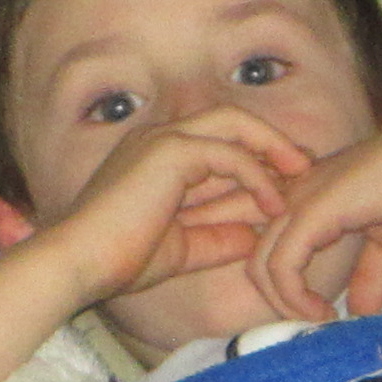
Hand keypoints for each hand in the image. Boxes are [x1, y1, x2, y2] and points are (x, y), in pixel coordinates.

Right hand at [39, 107, 312, 306]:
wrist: (77, 262)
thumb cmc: (117, 260)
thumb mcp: (181, 249)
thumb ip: (216, 238)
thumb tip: (254, 238)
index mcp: (156, 155)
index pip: (218, 140)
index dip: (256, 156)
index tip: (285, 181)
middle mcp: (159, 138)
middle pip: (232, 119)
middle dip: (272, 139)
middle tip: (304, 166)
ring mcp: (163, 139)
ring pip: (235, 124)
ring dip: (273, 148)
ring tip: (299, 176)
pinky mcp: (170, 151)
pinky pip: (229, 153)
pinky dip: (257, 175)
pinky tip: (272, 203)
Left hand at [251, 95, 381, 322]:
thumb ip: (369, 277)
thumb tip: (363, 316)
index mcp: (304, 197)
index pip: (265, 244)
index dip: (278, 283)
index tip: (313, 310)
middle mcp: (291, 195)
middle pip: (254, 260)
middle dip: (277, 300)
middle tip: (314, 322)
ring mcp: (297, 200)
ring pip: (262, 266)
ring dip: (286, 305)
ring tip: (321, 321)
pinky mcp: (311, 211)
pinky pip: (282, 266)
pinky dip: (296, 298)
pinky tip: (325, 312)